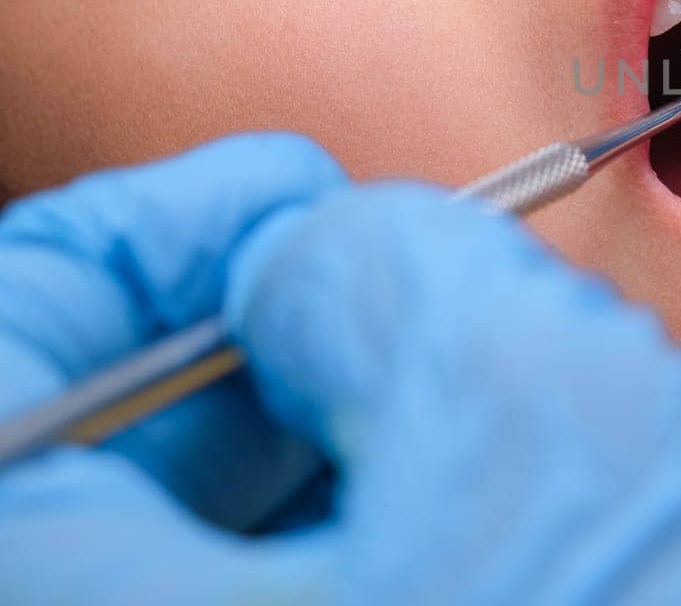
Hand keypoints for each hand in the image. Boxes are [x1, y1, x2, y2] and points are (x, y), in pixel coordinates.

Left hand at [0, 134, 680, 603]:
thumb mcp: (554, 415)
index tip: (275, 195)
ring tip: (426, 396)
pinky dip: (320, 541)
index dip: (134, 237)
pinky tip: (439, 514)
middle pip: (61, 463)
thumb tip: (308, 261)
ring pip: (154, 551)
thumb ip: (388, 265)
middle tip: (362, 280)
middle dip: (217, 336)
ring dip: (272, 439)